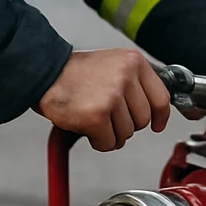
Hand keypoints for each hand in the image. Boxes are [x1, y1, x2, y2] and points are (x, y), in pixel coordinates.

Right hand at [35, 49, 170, 151]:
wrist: (44, 73)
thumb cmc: (75, 72)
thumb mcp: (113, 64)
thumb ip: (135, 81)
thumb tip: (155, 107)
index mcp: (133, 62)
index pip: (161, 97)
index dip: (160, 116)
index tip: (157, 124)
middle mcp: (125, 77)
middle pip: (143, 119)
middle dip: (127, 124)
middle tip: (109, 117)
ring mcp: (111, 97)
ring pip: (127, 133)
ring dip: (112, 133)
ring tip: (96, 119)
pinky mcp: (96, 116)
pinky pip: (109, 142)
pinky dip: (99, 141)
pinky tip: (88, 127)